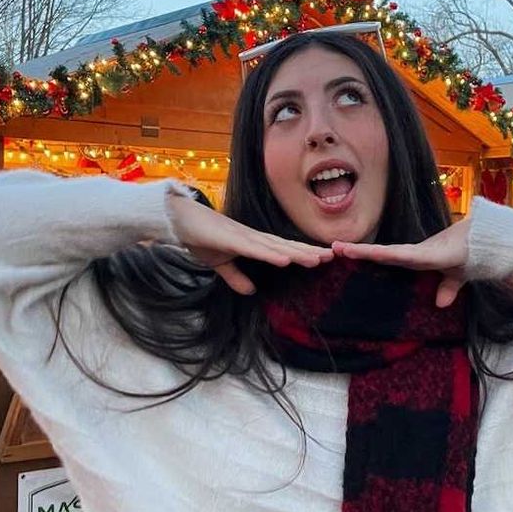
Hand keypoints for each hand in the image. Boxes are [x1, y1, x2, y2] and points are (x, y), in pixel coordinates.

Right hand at [167, 195, 333, 294]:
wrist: (178, 220)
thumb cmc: (200, 237)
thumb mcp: (220, 264)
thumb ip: (236, 277)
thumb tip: (251, 291)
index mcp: (253, 243)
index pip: (283, 249)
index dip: (302, 253)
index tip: (324, 258)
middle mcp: (253, 238)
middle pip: (286, 246)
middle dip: (309, 251)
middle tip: (334, 255)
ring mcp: (243, 237)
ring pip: (275, 247)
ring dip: (297, 253)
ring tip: (318, 259)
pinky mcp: (231, 240)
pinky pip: (254, 249)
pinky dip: (270, 254)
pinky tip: (285, 259)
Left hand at [332, 218, 470, 307]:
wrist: (487, 242)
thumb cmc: (469, 254)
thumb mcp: (455, 278)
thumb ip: (447, 289)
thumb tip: (440, 304)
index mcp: (415, 258)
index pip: (385, 258)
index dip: (366, 256)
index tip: (346, 254)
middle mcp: (412, 253)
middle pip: (378, 254)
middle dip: (356, 251)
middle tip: (332, 248)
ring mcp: (418, 252)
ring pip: (384, 253)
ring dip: (362, 251)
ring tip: (340, 248)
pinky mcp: (428, 254)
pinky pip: (402, 255)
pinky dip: (385, 254)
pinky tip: (370, 253)